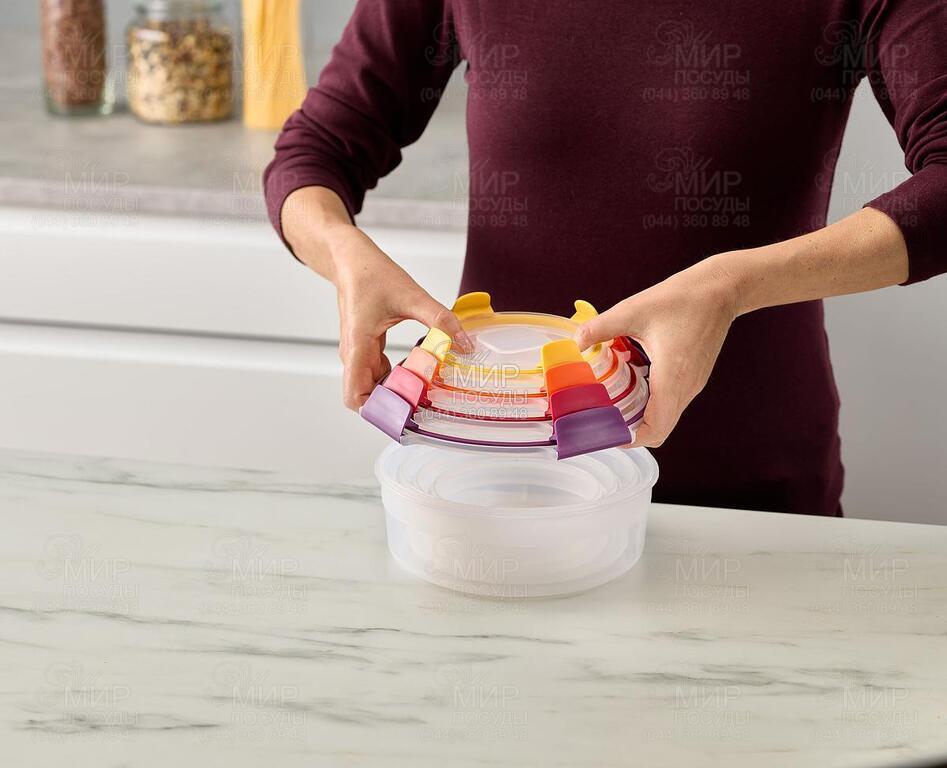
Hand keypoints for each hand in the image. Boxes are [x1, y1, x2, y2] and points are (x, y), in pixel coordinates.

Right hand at [330, 227, 469, 409]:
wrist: (351, 261)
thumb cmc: (371, 275)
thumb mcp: (412, 296)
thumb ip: (440, 320)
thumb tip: (466, 344)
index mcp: (358, 347)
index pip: (355, 397)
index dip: (378, 411)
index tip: (405, 410)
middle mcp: (355, 356)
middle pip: (369, 397)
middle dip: (396, 403)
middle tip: (426, 400)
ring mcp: (359, 354)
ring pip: (375, 386)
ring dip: (398, 391)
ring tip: (427, 387)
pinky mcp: (367, 349)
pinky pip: (381, 373)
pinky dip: (398, 377)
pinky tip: (420, 371)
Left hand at [574, 258, 738, 447]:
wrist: (721, 289)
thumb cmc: (683, 298)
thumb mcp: (632, 310)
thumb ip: (600, 328)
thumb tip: (576, 342)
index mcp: (673, 377)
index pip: (656, 429)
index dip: (631, 439)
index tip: (608, 433)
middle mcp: (687, 387)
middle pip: (660, 429)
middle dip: (631, 431)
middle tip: (605, 419)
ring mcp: (694, 383)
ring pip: (667, 417)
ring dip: (642, 416)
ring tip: (615, 402)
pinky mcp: (695, 377)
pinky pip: (672, 402)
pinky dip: (652, 403)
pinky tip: (634, 383)